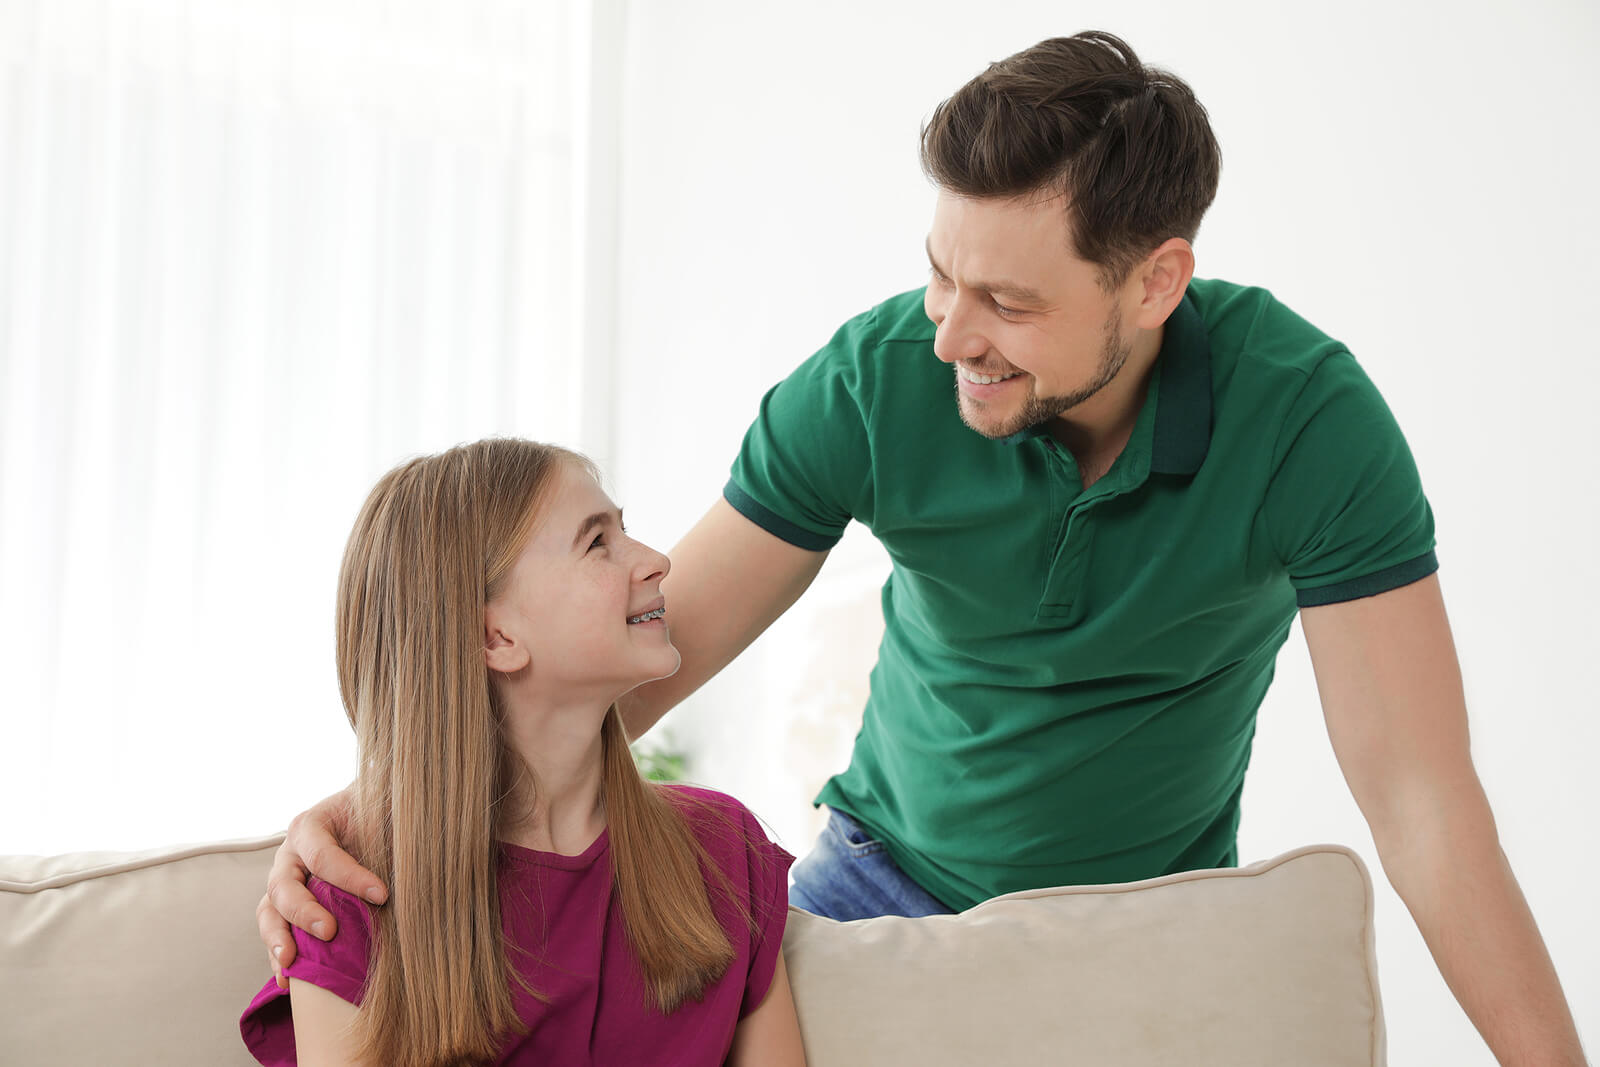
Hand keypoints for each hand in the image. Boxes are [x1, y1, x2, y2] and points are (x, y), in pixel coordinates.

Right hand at [255, 786, 386, 988]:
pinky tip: (287, 980)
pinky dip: (278, 956)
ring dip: (278, 939)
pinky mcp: (283, 907)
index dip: (348, 875)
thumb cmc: (375, 815)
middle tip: (329, 932)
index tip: (382, 894)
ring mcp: (283, 881)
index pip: (321, 853)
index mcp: (311, 825)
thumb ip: (391, 824)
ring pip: (269, 911)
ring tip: (291, 963)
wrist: (365, 817)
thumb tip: (422, 850)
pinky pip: (274, 931)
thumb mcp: (382, 812)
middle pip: (284, 885)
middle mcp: (290, 854)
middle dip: (304, 911)